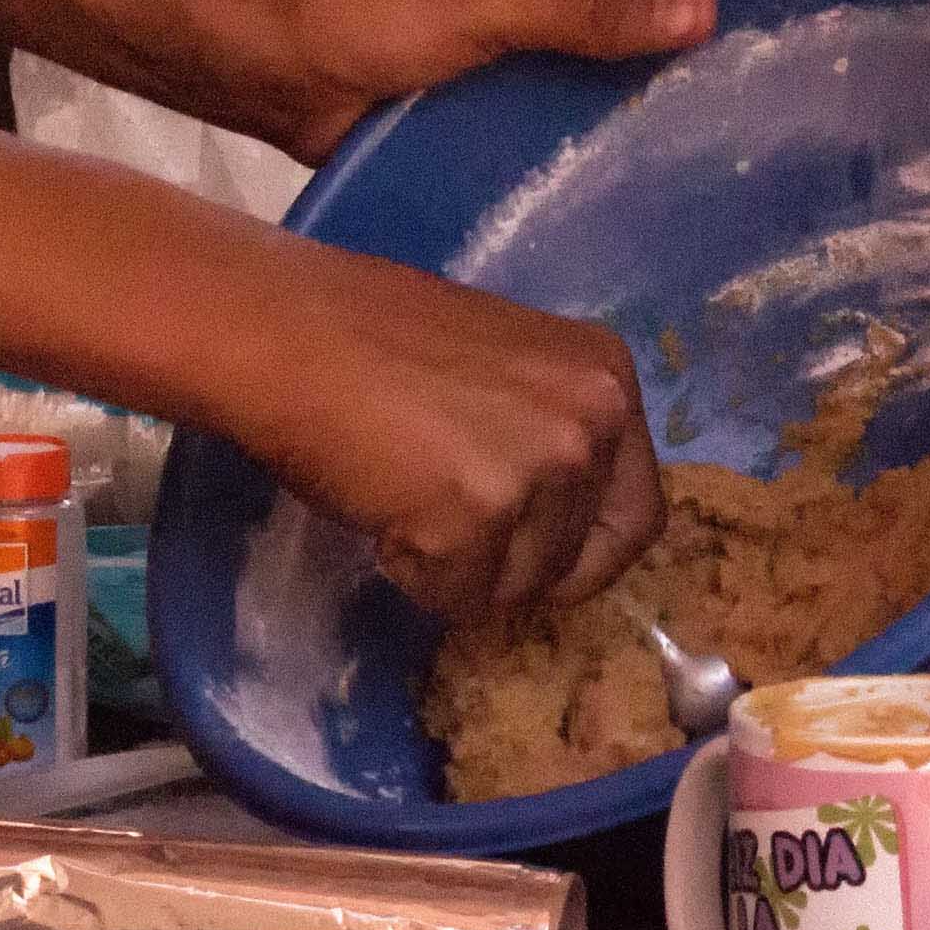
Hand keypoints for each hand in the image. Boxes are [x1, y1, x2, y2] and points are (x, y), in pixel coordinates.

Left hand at [155, 0, 715, 160]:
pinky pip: (565, 78)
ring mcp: (514, 5)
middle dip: (688, 16)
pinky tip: (650, 153)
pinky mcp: (494, 65)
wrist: (264, 63)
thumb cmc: (374, 4)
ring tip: (731, 125)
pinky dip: (598, 107)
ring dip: (645, 72)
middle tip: (772, 75)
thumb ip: (598, 4)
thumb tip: (709, 12)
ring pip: (606, 31)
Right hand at [240, 238, 672, 621]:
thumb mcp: (506, 371)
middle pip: (578, 560)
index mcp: (608, 377)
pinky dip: (415, 575)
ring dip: (459, 570)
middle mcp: (594, 422)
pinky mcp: (478, 519)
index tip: (539, 565)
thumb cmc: (378, 339)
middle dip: (513, 567)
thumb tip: (556, 521)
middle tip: (455, 537)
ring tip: (406, 502)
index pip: (638, 513)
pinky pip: (457, 596)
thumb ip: (548, 432)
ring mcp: (541, 471)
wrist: (291, 333)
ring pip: (516, 587)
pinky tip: (384, 514)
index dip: (585, 554)